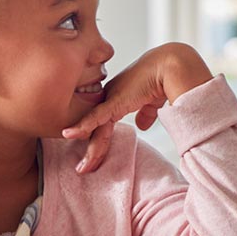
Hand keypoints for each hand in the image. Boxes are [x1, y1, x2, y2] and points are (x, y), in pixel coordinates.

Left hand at [62, 42, 212, 173]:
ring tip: (83, 168)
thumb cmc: (162, 78)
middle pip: (96, 127)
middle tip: (84, 168)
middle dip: (91, 149)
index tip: (95, 155)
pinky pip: (95, 117)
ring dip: (90, 150)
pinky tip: (69, 134)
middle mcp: (110, 97)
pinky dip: (82, 126)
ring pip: (95, 128)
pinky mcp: (113, 101)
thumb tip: (142, 126)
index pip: (103, 121)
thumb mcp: (152, 101)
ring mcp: (110, 99)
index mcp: (118, 96)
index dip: (98, 138)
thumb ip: (146, 113)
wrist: (168, 67)